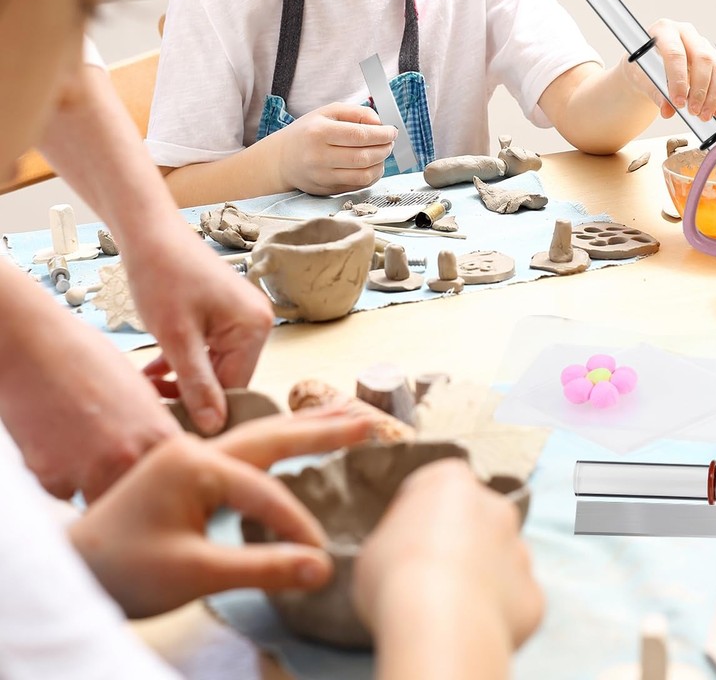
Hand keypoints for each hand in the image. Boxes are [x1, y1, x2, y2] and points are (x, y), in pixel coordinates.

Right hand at [0, 275, 179, 500]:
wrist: (34, 349)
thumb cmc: (87, 360)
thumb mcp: (139, 390)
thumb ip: (153, 427)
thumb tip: (163, 451)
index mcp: (158, 434)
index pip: (176, 476)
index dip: (165, 476)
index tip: (156, 474)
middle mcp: (129, 457)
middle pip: (140, 497)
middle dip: (130, 486)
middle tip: (116, 467)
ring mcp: (89, 471)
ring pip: (101, 501)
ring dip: (95, 486)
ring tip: (86, 454)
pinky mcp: (50, 477)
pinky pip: (64, 493)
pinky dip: (62, 478)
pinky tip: (59, 447)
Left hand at [68, 406, 372, 617]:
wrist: (73, 570)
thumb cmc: (125, 571)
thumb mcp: (195, 573)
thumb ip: (262, 567)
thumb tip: (321, 568)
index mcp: (196, 464)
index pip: (265, 493)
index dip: (296, 526)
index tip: (319, 558)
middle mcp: (196, 448)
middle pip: (271, 435)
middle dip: (321, 430)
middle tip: (367, 421)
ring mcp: (190, 453)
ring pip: (259, 435)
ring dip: (302, 428)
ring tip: (343, 417)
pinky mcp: (186, 466)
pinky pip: (243, 447)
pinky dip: (277, 440)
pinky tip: (291, 440)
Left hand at [127, 219, 274, 435]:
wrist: (151, 234)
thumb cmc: (163, 278)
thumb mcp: (177, 338)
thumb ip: (197, 384)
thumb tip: (214, 426)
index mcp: (255, 327)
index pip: (236, 386)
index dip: (203, 409)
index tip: (169, 422)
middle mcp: (258, 322)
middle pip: (227, 377)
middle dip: (190, 392)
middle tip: (151, 402)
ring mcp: (242, 318)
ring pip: (215, 366)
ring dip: (183, 379)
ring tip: (147, 387)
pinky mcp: (225, 315)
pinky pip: (209, 350)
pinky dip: (184, 362)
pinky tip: (154, 372)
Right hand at [273, 103, 396, 195]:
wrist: (282, 159)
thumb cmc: (308, 132)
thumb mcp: (327, 112)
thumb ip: (356, 112)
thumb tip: (379, 123)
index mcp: (319, 132)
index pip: (359, 135)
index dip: (382, 134)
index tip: (392, 131)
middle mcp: (319, 156)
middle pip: (363, 157)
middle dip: (384, 149)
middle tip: (390, 142)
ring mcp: (322, 176)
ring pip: (363, 175)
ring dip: (380, 164)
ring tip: (382, 153)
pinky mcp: (327, 190)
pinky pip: (358, 186)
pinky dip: (371, 176)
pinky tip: (372, 165)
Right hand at [354, 460, 543, 652]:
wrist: (439, 628)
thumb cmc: (395, 577)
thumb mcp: (375, 548)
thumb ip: (399, 541)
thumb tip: (407, 557)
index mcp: (451, 482)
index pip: (437, 487)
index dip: (419, 516)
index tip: (404, 543)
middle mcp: (495, 506)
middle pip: (477, 519)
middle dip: (460, 542)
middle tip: (429, 578)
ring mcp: (520, 550)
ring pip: (501, 560)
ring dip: (483, 577)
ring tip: (451, 611)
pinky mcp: (534, 595)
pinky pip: (513, 602)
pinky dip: (498, 615)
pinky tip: (471, 631)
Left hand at [625, 19, 715, 121]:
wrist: (647, 68)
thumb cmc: (642, 69)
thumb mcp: (641, 79)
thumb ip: (654, 92)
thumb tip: (667, 110)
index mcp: (664, 30)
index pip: (675, 53)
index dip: (678, 79)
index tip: (678, 102)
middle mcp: (687, 34)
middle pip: (702, 59)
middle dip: (700, 89)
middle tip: (693, 111)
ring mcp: (703, 45)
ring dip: (714, 96)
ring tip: (704, 116)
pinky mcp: (714, 60)